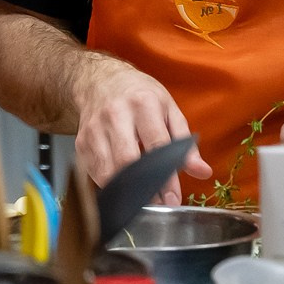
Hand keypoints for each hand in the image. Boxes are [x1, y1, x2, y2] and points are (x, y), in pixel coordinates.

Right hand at [73, 58, 211, 204]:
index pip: (156, 146)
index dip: (166, 177)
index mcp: (143, 104)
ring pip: (108, 171)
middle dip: (143, 189)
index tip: (172, 199)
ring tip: (142, 199)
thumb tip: (202, 171)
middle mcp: (115, 114)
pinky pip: (94, 172)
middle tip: (157, 204)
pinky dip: (110, 184)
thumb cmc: (139, 95)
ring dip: (125, 191)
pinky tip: (122, 184)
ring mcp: (94, 128)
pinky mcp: (81, 141)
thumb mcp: (169, 110)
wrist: (99, 80)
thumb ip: (186, 143)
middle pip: (127, 160)